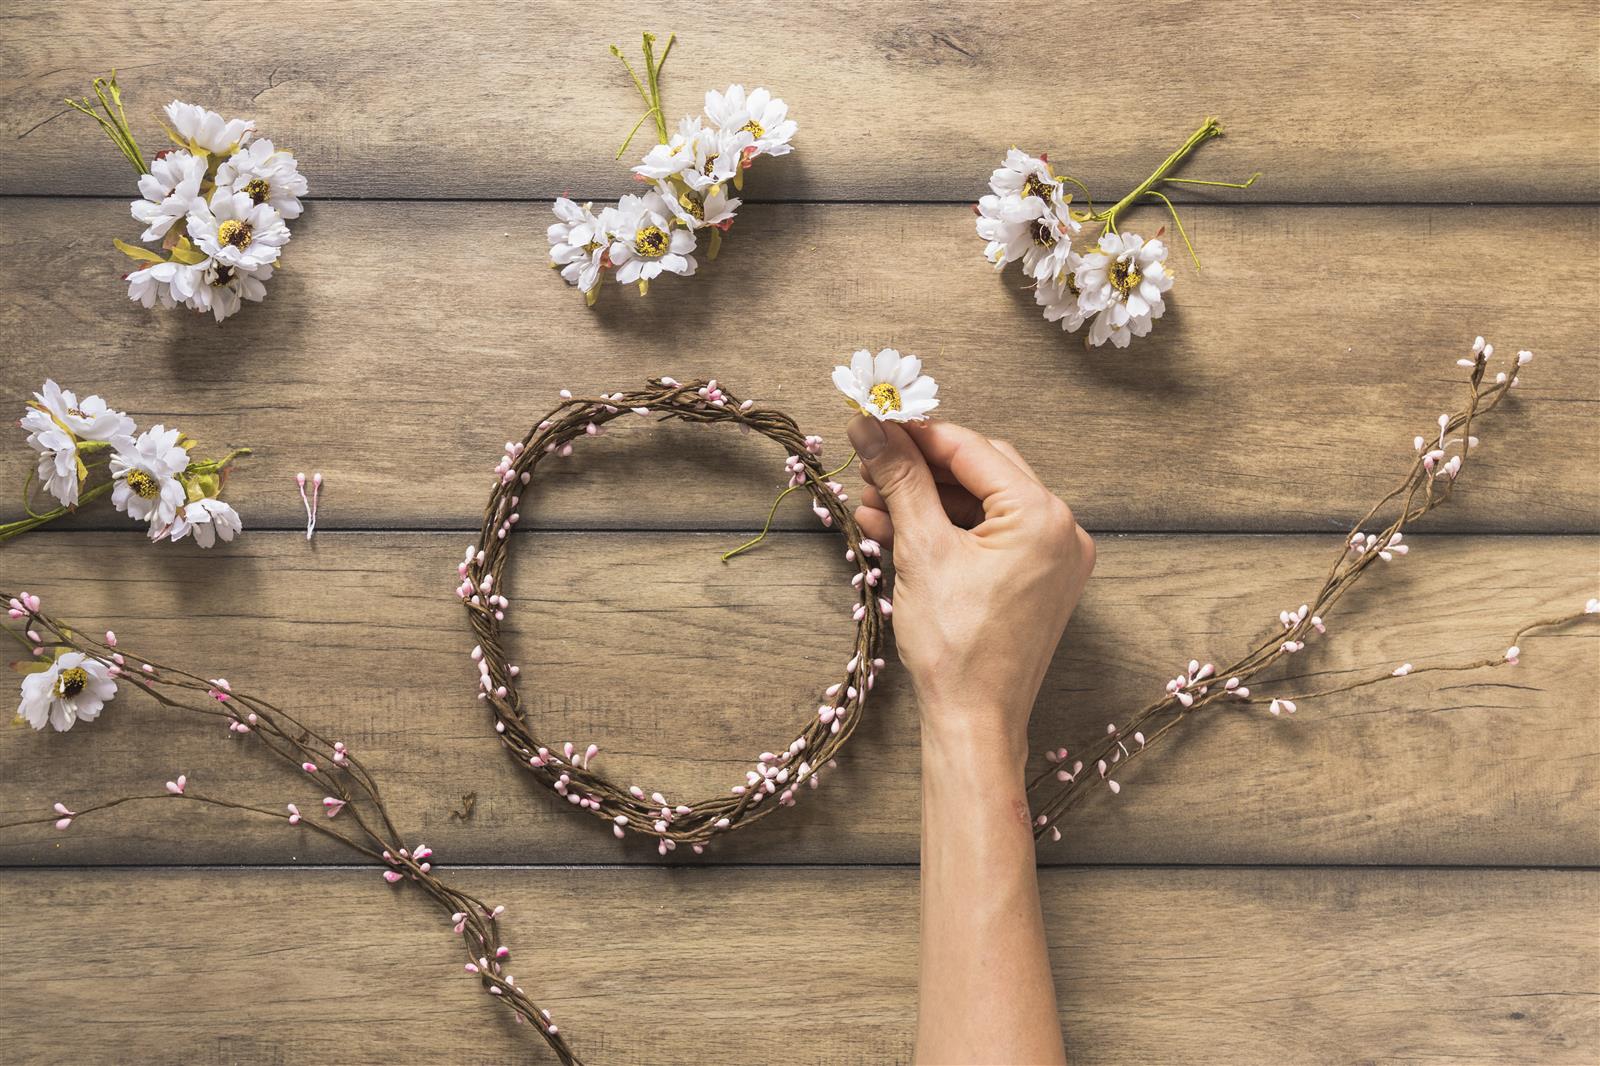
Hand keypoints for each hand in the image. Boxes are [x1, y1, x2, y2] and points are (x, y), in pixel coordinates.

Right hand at [847, 416, 1094, 769]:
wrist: (975, 722)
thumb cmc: (956, 648)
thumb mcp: (921, 550)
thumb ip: (899, 478)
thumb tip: (870, 426)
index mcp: (1043, 516)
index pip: (972, 448)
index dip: (915, 434)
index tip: (872, 424)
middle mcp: (1061, 530)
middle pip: (979, 471)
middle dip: (919, 470)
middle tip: (868, 468)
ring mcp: (1054, 558)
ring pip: (980, 505)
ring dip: (926, 501)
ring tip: (871, 506)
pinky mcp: (1037, 581)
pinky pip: (989, 537)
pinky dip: (946, 532)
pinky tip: (895, 531)